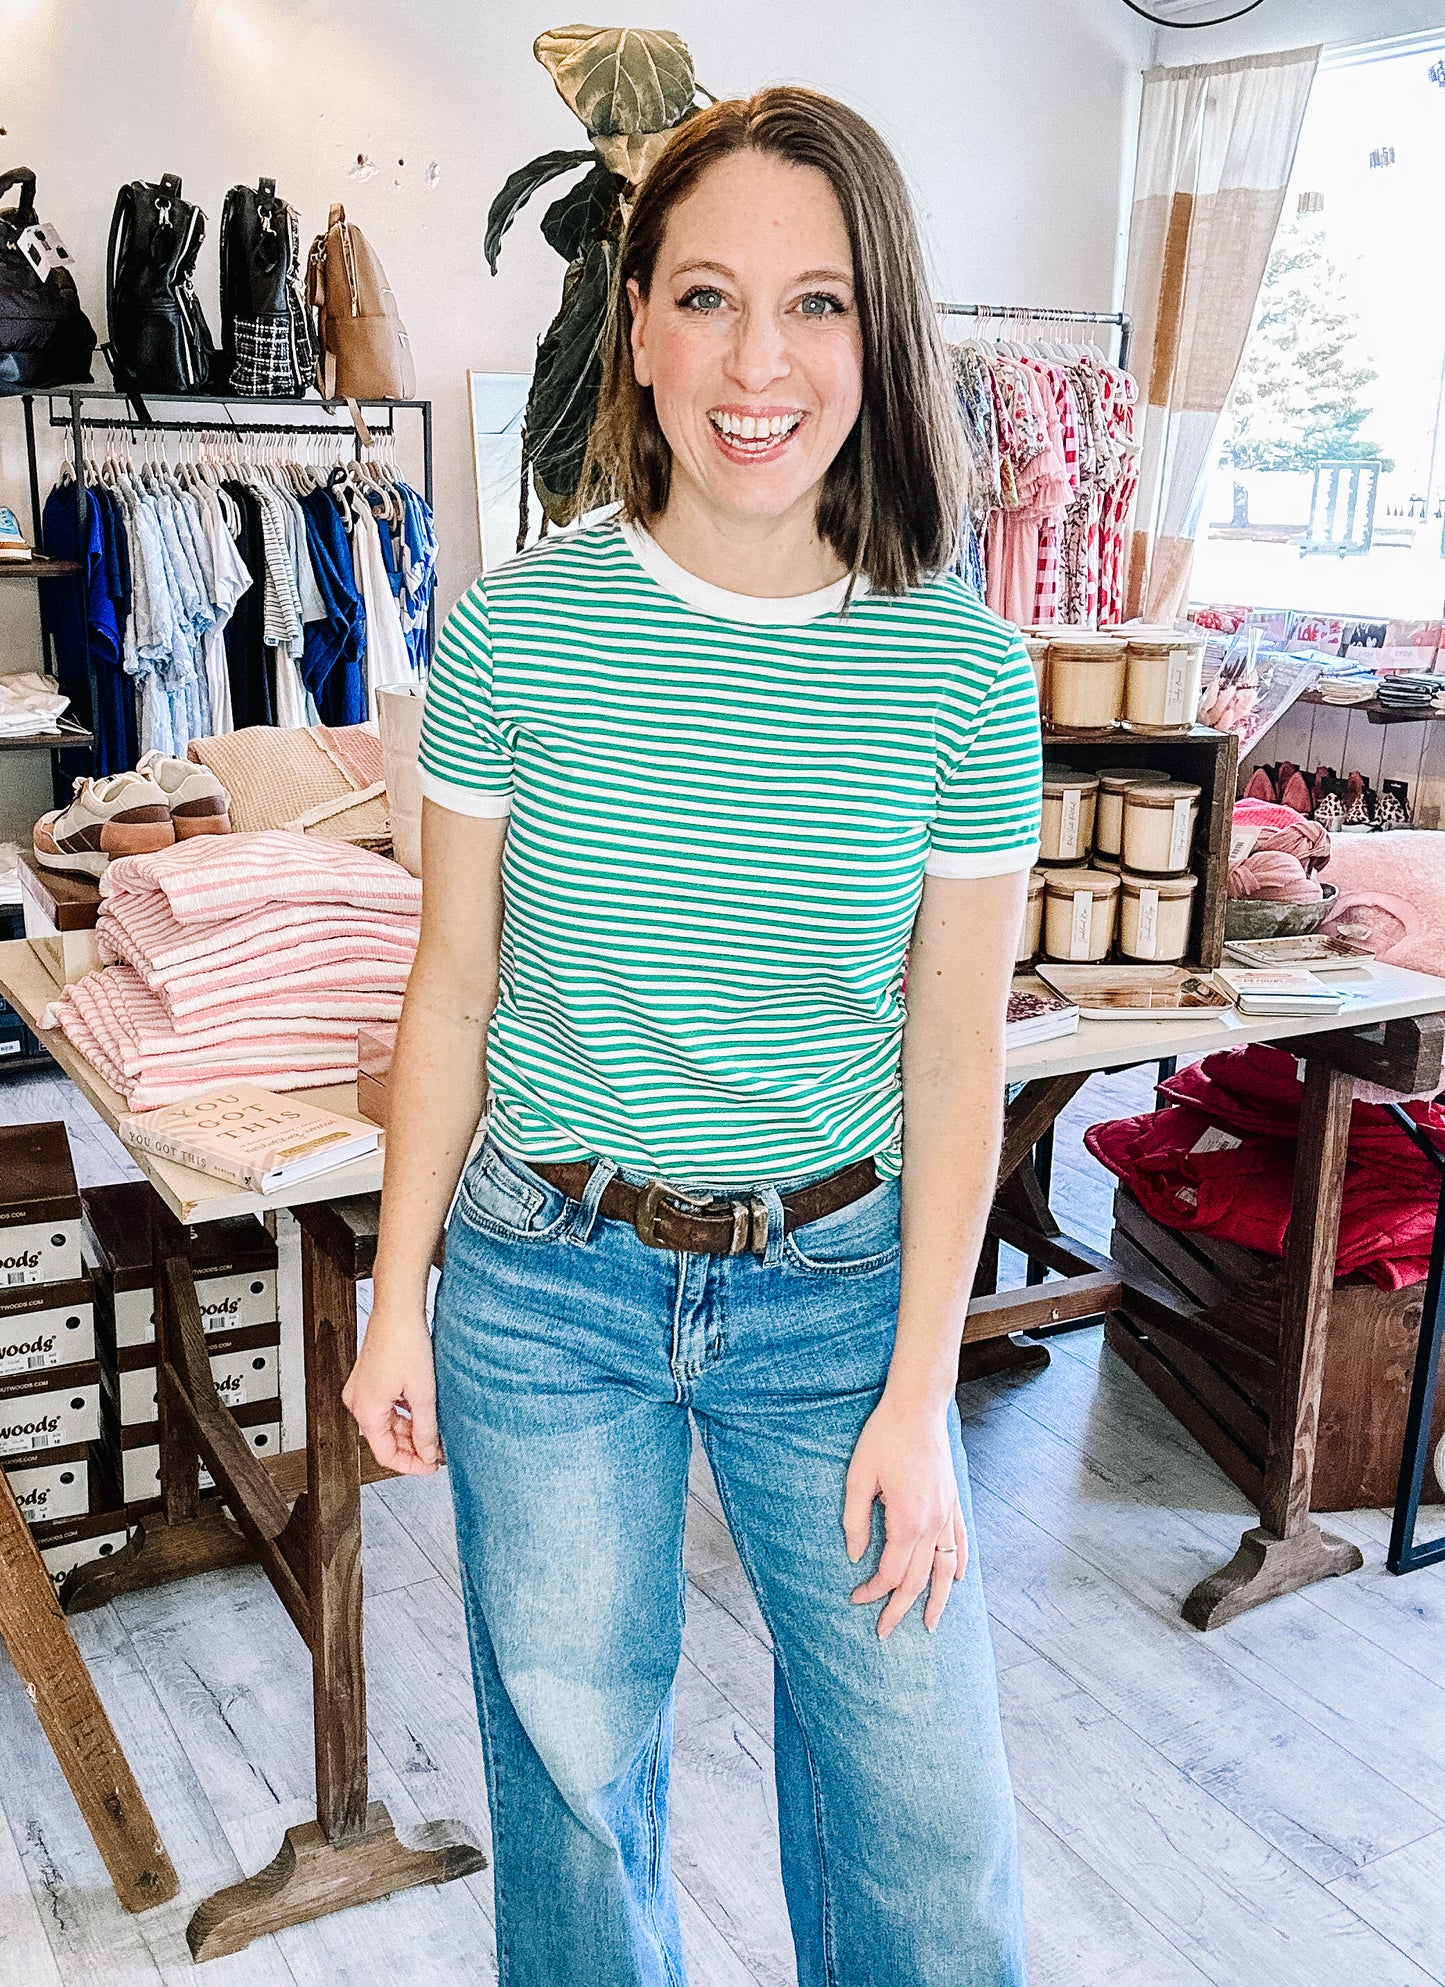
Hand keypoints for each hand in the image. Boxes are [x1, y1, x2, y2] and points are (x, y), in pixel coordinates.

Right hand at [342, 1309, 440, 1473]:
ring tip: (435, 1431)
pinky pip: (385, 1407)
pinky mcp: (369, 1380)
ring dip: (410, 1431)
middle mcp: (357, 1403)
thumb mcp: (422, 1393)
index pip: (386, 1455)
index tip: (432, 1465)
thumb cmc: (405, 1343)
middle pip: (385, 1440)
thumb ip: (425, 1429)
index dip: (410, 1465)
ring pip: (387, 1424)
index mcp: (366, 1411)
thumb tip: (428, 1453)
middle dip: (412, 1447)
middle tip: (438, 1449)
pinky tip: (423, 1412)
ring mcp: (362, 1391)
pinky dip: (403, 1414)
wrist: (398, 1310)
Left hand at [843, 1393, 967, 1636]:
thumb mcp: (858, 1478)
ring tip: (931, 1625)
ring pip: (946, 1569)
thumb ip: (855, 1521)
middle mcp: (933, 1524)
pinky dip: (959, 1564)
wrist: (917, 1408)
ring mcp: (947, 1514)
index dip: (873, 1591)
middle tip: (885, 1632)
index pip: (891, 1572)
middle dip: (900, 1608)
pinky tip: (957, 1580)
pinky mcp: (953, 1502)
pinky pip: (960, 1542)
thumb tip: (854, 1556)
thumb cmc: (884, 1438)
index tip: (856, 1598)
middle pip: (919, 1580)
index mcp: (908, 1521)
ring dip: (938, 1600)